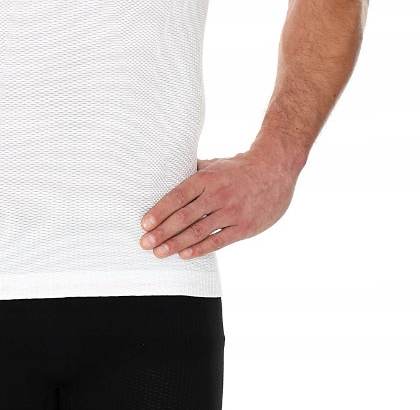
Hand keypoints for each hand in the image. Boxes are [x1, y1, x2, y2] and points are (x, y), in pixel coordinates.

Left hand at [139, 150, 296, 259]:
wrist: (274, 171)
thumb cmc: (238, 168)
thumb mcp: (214, 164)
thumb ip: (193, 172)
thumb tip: (167, 174)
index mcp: (206, 178)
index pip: (177, 196)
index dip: (159, 211)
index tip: (144, 224)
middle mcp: (217, 195)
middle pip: (184, 216)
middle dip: (162, 232)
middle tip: (144, 243)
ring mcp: (231, 212)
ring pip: (198, 231)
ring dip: (176, 244)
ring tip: (159, 253)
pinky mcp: (244, 227)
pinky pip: (218, 241)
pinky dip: (200, 249)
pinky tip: (184, 255)